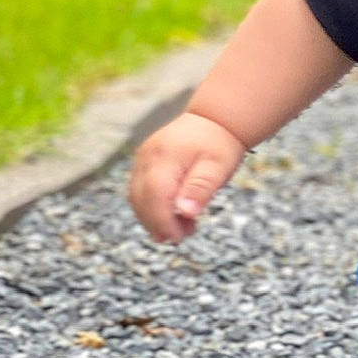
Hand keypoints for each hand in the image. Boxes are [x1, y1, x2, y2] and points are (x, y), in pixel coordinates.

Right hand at [128, 111, 248, 241]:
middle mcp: (147, 157)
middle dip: (157, 224)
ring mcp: (142, 159)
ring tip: (184, 227)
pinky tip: (176, 214)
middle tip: (183, 235)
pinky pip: (140, 191)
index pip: (154, 196)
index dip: (162, 221)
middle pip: (141, 200)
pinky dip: (153, 207)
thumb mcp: (219, 167)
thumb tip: (186, 212)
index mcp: (165, 157)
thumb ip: (201, 188)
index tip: (178, 237)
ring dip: (155, 218)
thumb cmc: (219, 144)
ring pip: (137, 198)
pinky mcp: (143, 163)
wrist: (215, 120)